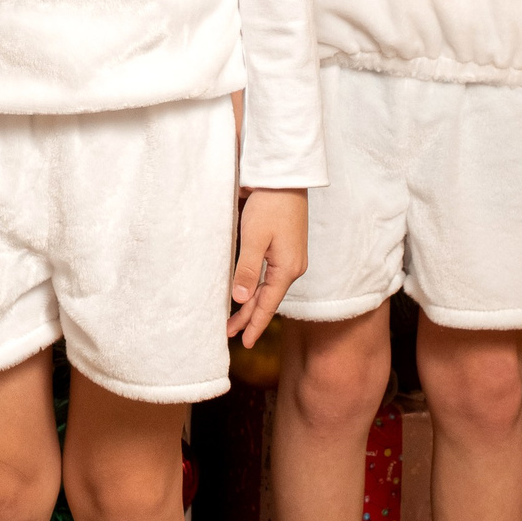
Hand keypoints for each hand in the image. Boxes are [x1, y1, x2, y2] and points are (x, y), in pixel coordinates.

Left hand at [227, 188, 306, 344]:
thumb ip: (247, 270)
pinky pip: (269, 275)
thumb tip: (240, 300)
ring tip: (235, 319)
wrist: (284, 177)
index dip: (254, 325)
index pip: (268, 305)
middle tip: (229, 333)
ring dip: (251, 303)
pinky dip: (256, 287)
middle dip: (249, 317)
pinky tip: (247, 292)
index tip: (243, 343)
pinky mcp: (285, 247)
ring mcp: (290, 257)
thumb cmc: (270, 204)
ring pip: (267, 287)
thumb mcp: (254, 238)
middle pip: (267, 299)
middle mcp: (292, 267)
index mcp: (287, 269)